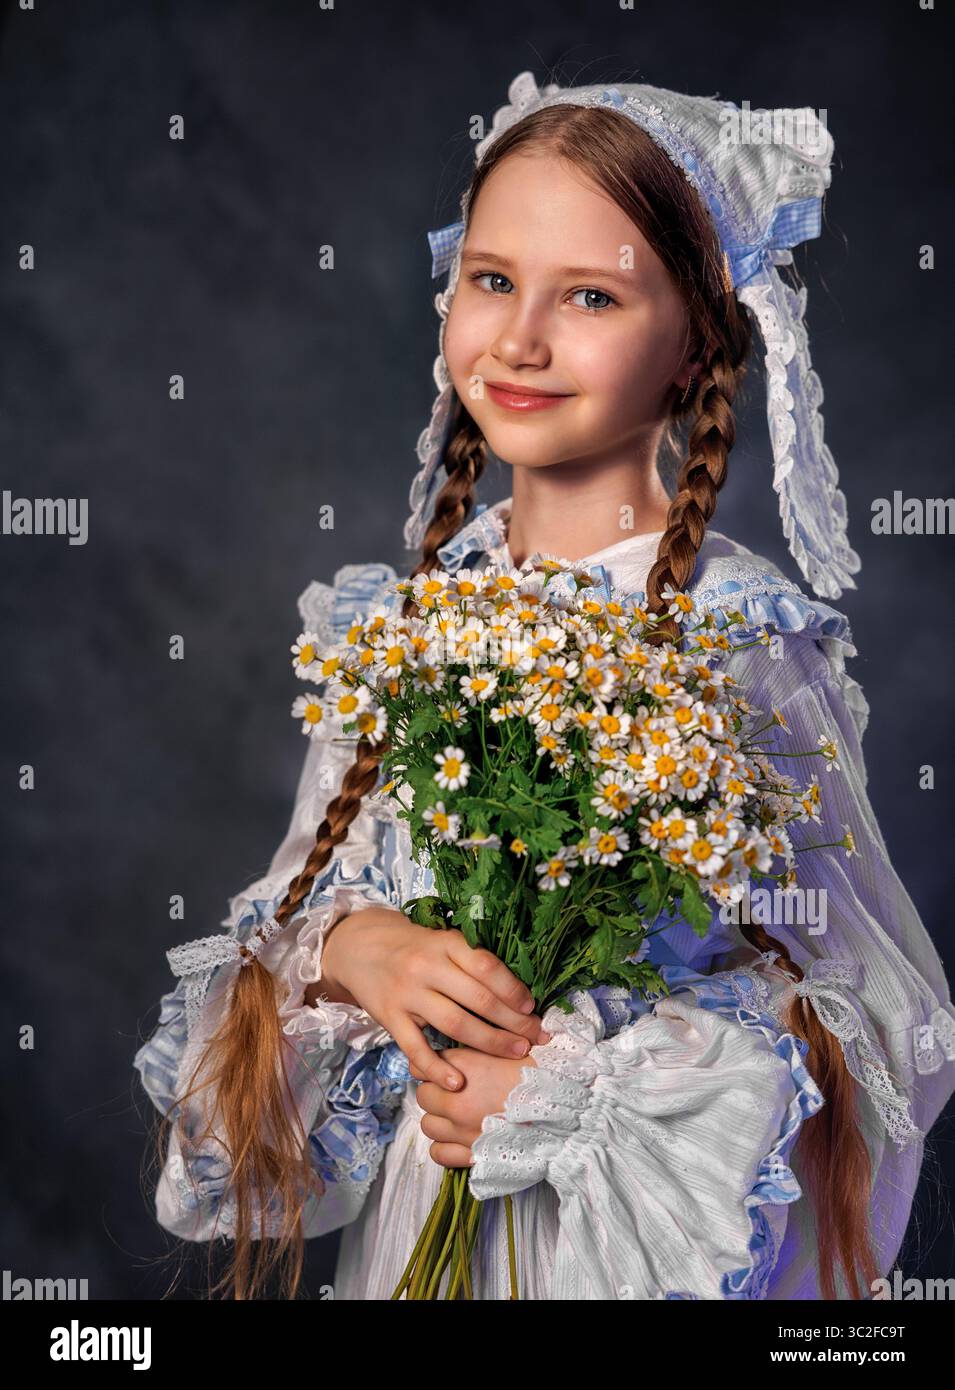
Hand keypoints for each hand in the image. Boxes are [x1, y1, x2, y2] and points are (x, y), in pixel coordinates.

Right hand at [317, 906, 547, 1090]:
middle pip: (477, 999)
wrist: (361, 948)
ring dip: (489, 1042)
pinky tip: (458, 1082)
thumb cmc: (415, 949)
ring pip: (454, 1023)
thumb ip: (472, 961)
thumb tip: (518, 992)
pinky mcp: (389, 1017)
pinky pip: (416, 1048)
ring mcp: (407, 993)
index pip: (486, 966)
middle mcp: (427, 966)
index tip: (531, 1008)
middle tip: (534, 1037)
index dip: (513, 989)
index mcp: (445, 944)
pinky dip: (438, 1067)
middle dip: (512, 1022)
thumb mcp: (443, 943)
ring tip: (514, 1054)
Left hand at [413, 1032, 550, 1168]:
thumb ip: (486, 1042)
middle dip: (436, 1092)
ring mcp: (461, 1129)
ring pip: (429, 1124)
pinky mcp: (471, 1154)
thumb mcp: (514, 1046)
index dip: (434, 1065)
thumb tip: (476, 1032)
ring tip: (457, 1116)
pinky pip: (439, 1152)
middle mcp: (457, 1098)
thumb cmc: (543, 1075)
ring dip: (440, 1119)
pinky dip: (445, 1146)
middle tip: (454, 1092)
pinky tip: (458, 1139)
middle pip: (423, 1095)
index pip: (424, 1063)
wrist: (564, 1110)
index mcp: (465, 1068)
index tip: (444, 1068)